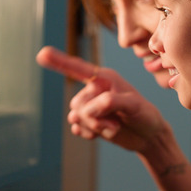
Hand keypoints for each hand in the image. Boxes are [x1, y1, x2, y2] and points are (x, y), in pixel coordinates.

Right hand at [36, 46, 168, 152]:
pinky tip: (100, 135)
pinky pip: (76, 127)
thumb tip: (91, 107)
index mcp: (104, 78)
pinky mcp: (89, 122)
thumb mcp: (134, 106)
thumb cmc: (145, 115)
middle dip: (95, 117)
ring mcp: (91, 106)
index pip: (78, 68)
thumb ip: (111, 102)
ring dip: (94, 126)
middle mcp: (95, 89)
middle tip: (116, 122)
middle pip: (77, 103)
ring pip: (76, 116)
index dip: (59, 61)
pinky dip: (87, 133)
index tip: (42, 54)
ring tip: (114, 127)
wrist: (148, 136)